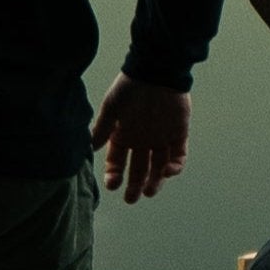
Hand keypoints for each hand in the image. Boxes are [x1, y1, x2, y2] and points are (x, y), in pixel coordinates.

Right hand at [92, 76, 190, 202]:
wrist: (158, 70)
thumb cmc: (131, 88)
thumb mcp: (112, 108)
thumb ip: (102, 129)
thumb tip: (90, 149)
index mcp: (124, 135)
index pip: (117, 162)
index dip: (114, 174)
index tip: (112, 185)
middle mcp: (142, 140)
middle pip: (139, 169)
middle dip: (134, 185)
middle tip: (131, 199)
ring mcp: (161, 138)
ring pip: (159, 167)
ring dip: (155, 181)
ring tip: (150, 192)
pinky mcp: (179, 134)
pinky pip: (178, 156)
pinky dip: (174, 167)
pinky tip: (167, 171)